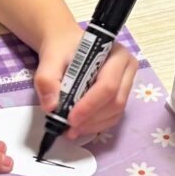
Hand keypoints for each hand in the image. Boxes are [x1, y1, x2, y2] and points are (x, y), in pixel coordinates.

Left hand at [34, 25, 137, 141]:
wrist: (66, 45)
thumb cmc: (62, 49)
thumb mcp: (50, 59)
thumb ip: (47, 79)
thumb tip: (51, 107)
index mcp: (116, 54)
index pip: (108, 84)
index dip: (90, 105)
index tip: (70, 119)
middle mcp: (127, 69)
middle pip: (115, 101)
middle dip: (91, 118)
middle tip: (69, 128)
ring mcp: (126, 84)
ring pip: (116, 112)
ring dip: (93, 125)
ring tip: (71, 130)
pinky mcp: (121, 96)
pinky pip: (113, 117)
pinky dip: (96, 126)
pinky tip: (80, 127)